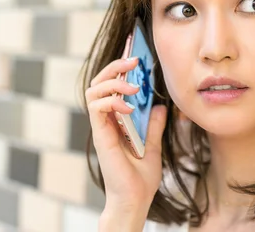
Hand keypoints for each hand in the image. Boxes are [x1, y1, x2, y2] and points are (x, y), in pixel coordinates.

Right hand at [86, 34, 167, 211]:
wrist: (135, 200)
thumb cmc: (140, 178)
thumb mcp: (153, 145)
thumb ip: (154, 125)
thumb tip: (160, 106)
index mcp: (115, 120)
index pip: (110, 86)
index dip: (118, 68)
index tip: (133, 55)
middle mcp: (105, 120)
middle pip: (98, 81)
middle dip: (115, 67)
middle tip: (133, 62)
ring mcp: (101, 127)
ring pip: (93, 90)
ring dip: (113, 83)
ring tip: (132, 88)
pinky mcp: (100, 135)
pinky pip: (96, 108)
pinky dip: (111, 101)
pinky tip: (128, 108)